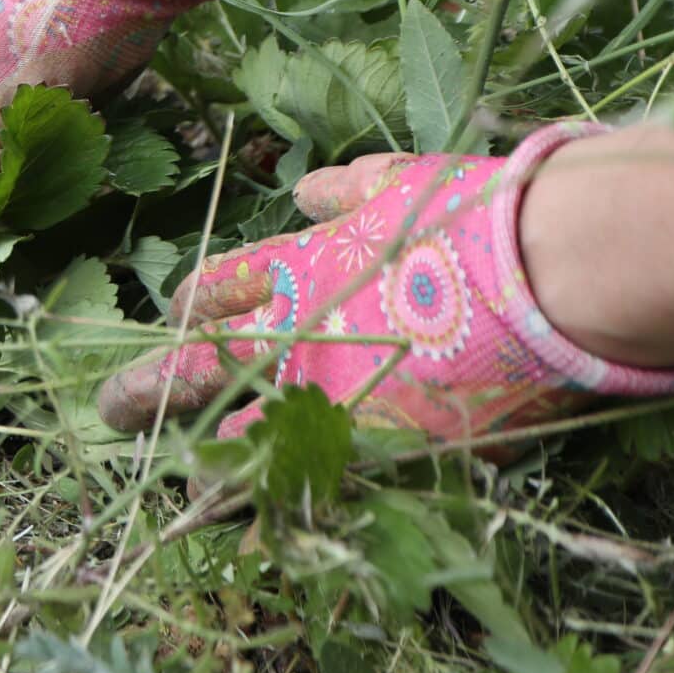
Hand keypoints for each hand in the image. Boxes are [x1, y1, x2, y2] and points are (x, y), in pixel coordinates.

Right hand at [97, 124, 673, 450]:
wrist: (554, 269)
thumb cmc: (502, 372)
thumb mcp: (436, 446)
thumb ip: (371, 462)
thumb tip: (323, 483)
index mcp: (311, 381)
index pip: (222, 419)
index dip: (175, 430)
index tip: (140, 441)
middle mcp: (299, 315)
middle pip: (204, 352)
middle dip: (154, 380)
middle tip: (119, 399)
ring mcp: (334, 249)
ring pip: (242, 269)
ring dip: (206, 293)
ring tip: (184, 303)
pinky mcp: (387, 195)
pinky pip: (339, 188)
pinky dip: (323, 193)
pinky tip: (307, 190)